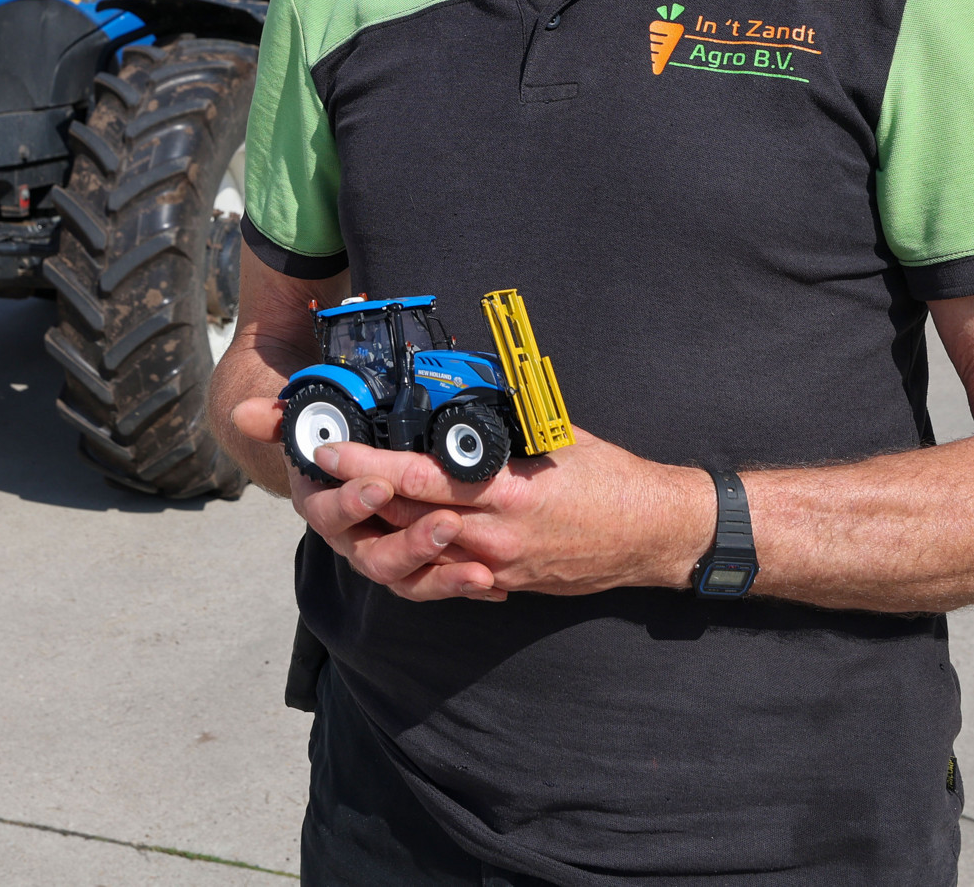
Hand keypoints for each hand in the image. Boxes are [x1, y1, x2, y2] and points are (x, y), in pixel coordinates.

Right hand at [227, 396, 503, 601]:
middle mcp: (353, 541)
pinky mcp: (417, 570)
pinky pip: (438, 587)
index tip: (380, 484)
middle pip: (374, 557)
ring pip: (408, 581)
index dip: (351, 502)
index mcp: (325, 508)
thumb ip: (283, 420)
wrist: (356, 480)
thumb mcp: (312, 427)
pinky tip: (495, 588)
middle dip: (410, 545)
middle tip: (446, 524)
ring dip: (443, 577)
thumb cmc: (338, 446)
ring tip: (479, 569)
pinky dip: (464, 589)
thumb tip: (242, 414)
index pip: (329, 514)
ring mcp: (385, 558)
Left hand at [229, 400, 714, 601]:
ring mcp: (497, 566)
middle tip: (320, 476)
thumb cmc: (611, 478)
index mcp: (504, 491)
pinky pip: (448, 572)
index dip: (369, 466)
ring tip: (346, 503)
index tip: (332, 451)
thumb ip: (504, 422)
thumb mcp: (556, 435)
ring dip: (380, 528)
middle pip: (406, 518)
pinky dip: (418, 554)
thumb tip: (462, 390)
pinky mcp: (506, 583)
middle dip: (358, 498)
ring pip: (418, 550)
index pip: (419, 477)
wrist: (653, 534)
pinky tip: (395, 536)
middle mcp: (493, 534)